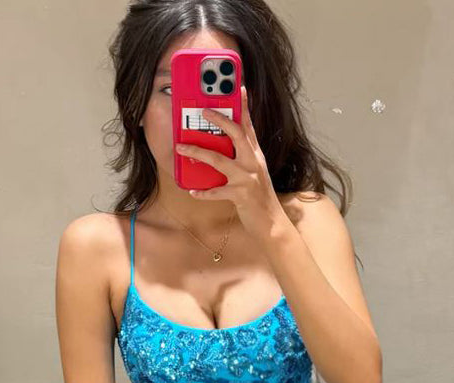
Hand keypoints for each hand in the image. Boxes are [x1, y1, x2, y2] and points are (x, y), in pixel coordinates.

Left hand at [175, 85, 285, 238]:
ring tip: (181, 148)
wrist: (271, 223)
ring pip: (219, 160)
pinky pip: (216, 192)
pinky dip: (203, 192)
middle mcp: (252, 162)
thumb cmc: (259, 197)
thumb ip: (244, 157)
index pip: (249, 125)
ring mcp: (246, 178)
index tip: (240, 88)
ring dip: (197, 152)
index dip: (244, 106)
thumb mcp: (255, 172)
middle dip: (219, 120)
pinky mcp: (240, 195)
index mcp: (255, 154)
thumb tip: (227, 144)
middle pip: (235, 134)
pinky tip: (192, 191)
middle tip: (203, 111)